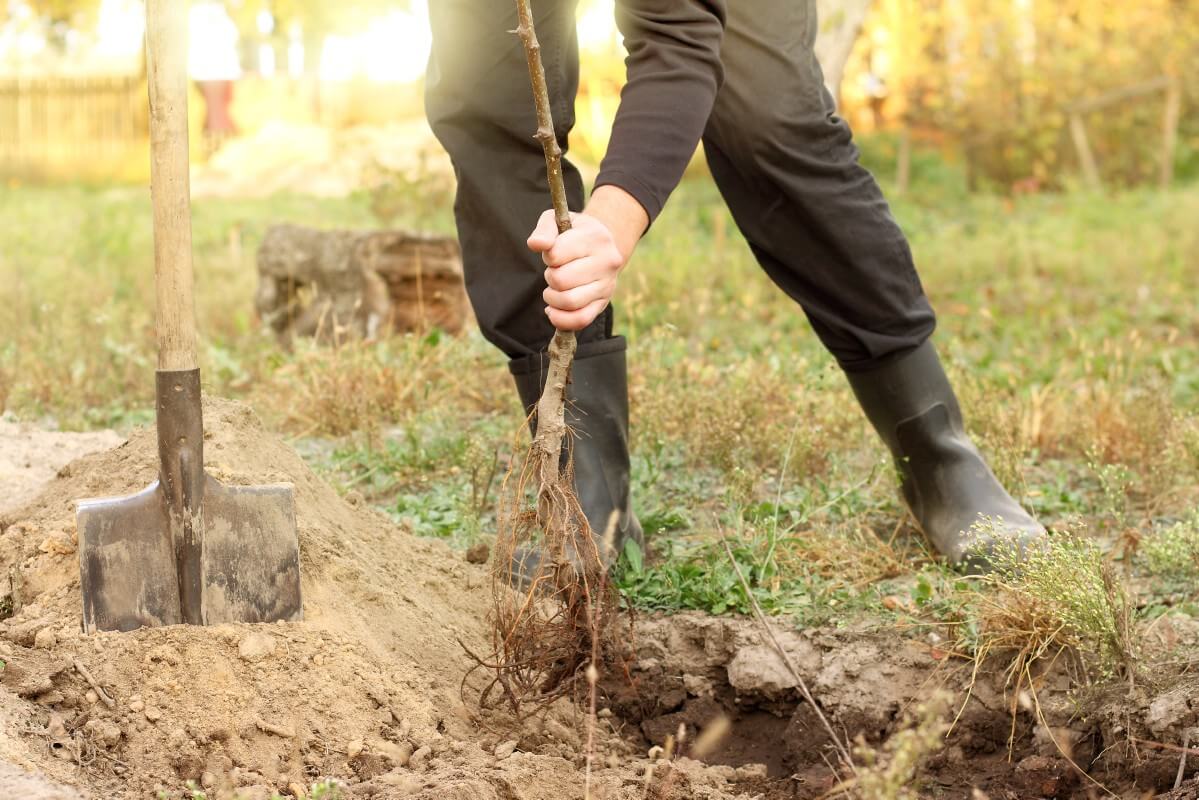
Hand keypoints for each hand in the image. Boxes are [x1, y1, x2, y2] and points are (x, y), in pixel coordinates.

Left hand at [526, 185, 648, 331]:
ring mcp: (607, 285)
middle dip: (550, 277)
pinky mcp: (603, 304)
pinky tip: (553, 311)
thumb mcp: (558, 221)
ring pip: (569, 302)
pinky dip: (561, 320)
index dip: (548, 256)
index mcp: (596, 237)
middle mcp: (607, 262)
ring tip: (553, 290)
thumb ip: (544, 230)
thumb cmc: (574, 233)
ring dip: (552, 298)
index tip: (553, 253)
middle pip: (561, 280)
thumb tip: (535, 244)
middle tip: (554, 272)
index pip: (556, 254)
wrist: (602, 246)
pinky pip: (580, 320)